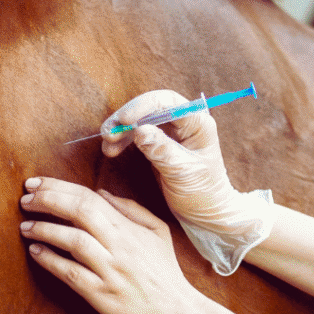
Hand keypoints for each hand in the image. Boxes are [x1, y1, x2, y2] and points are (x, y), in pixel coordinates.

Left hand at [19, 176, 202, 313]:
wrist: (176, 313)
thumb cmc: (165, 272)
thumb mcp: (158, 232)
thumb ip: (130, 209)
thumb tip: (100, 192)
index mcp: (130, 228)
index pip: (90, 198)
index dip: (59, 187)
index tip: (37, 184)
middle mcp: (119, 245)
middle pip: (79, 212)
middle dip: (48, 201)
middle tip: (25, 199)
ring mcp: (109, 270)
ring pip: (73, 241)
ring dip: (44, 230)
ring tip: (25, 226)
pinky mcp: (101, 294)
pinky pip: (71, 273)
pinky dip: (50, 261)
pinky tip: (35, 252)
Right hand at [99, 90, 273, 275]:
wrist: (206, 211)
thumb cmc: (202, 192)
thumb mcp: (182, 172)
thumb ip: (161, 150)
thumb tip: (139, 130)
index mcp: (198, 123)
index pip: (168, 103)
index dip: (143, 107)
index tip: (124, 120)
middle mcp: (185, 122)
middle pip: (151, 107)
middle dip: (127, 117)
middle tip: (108, 132)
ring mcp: (172, 131)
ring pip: (141, 119)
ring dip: (122, 129)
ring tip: (107, 144)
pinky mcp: (160, 142)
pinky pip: (138, 133)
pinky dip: (123, 139)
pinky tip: (111, 150)